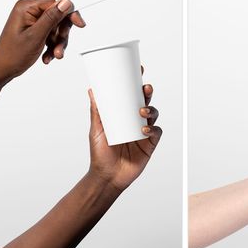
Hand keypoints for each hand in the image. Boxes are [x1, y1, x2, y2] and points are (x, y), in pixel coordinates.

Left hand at [0, 0, 85, 82]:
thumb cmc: (12, 54)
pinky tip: (47, 56)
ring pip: (56, 27)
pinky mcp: (35, 29)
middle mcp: (29, 11)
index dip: (69, 13)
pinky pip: (51, 34)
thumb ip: (51, 18)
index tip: (79, 24)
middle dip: (61, 33)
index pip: (55, 2)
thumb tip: (65, 2)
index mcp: (26, 7)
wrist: (2, 69)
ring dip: (58, 42)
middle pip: (57, 15)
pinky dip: (52, 46)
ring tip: (54, 54)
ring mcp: (32, 21)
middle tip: (60, 45)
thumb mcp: (36, 36)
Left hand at [86, 72, 160, 190]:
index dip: (136, 83)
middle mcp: (134, 121)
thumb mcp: (96, 129)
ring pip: (153, 114)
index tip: (138, 71)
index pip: (131, 96)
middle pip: (145, 101)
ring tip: (142, 111)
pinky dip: (153, 128)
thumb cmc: (100, 153)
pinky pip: (156, 132)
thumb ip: (96, 111)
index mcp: (123, 115)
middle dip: (147, 92)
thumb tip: (92, 91)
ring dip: (151, 109)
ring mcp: (143, 132)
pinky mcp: (149, 144)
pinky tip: (144, 129)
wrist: (107, 176)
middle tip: (144, 88)